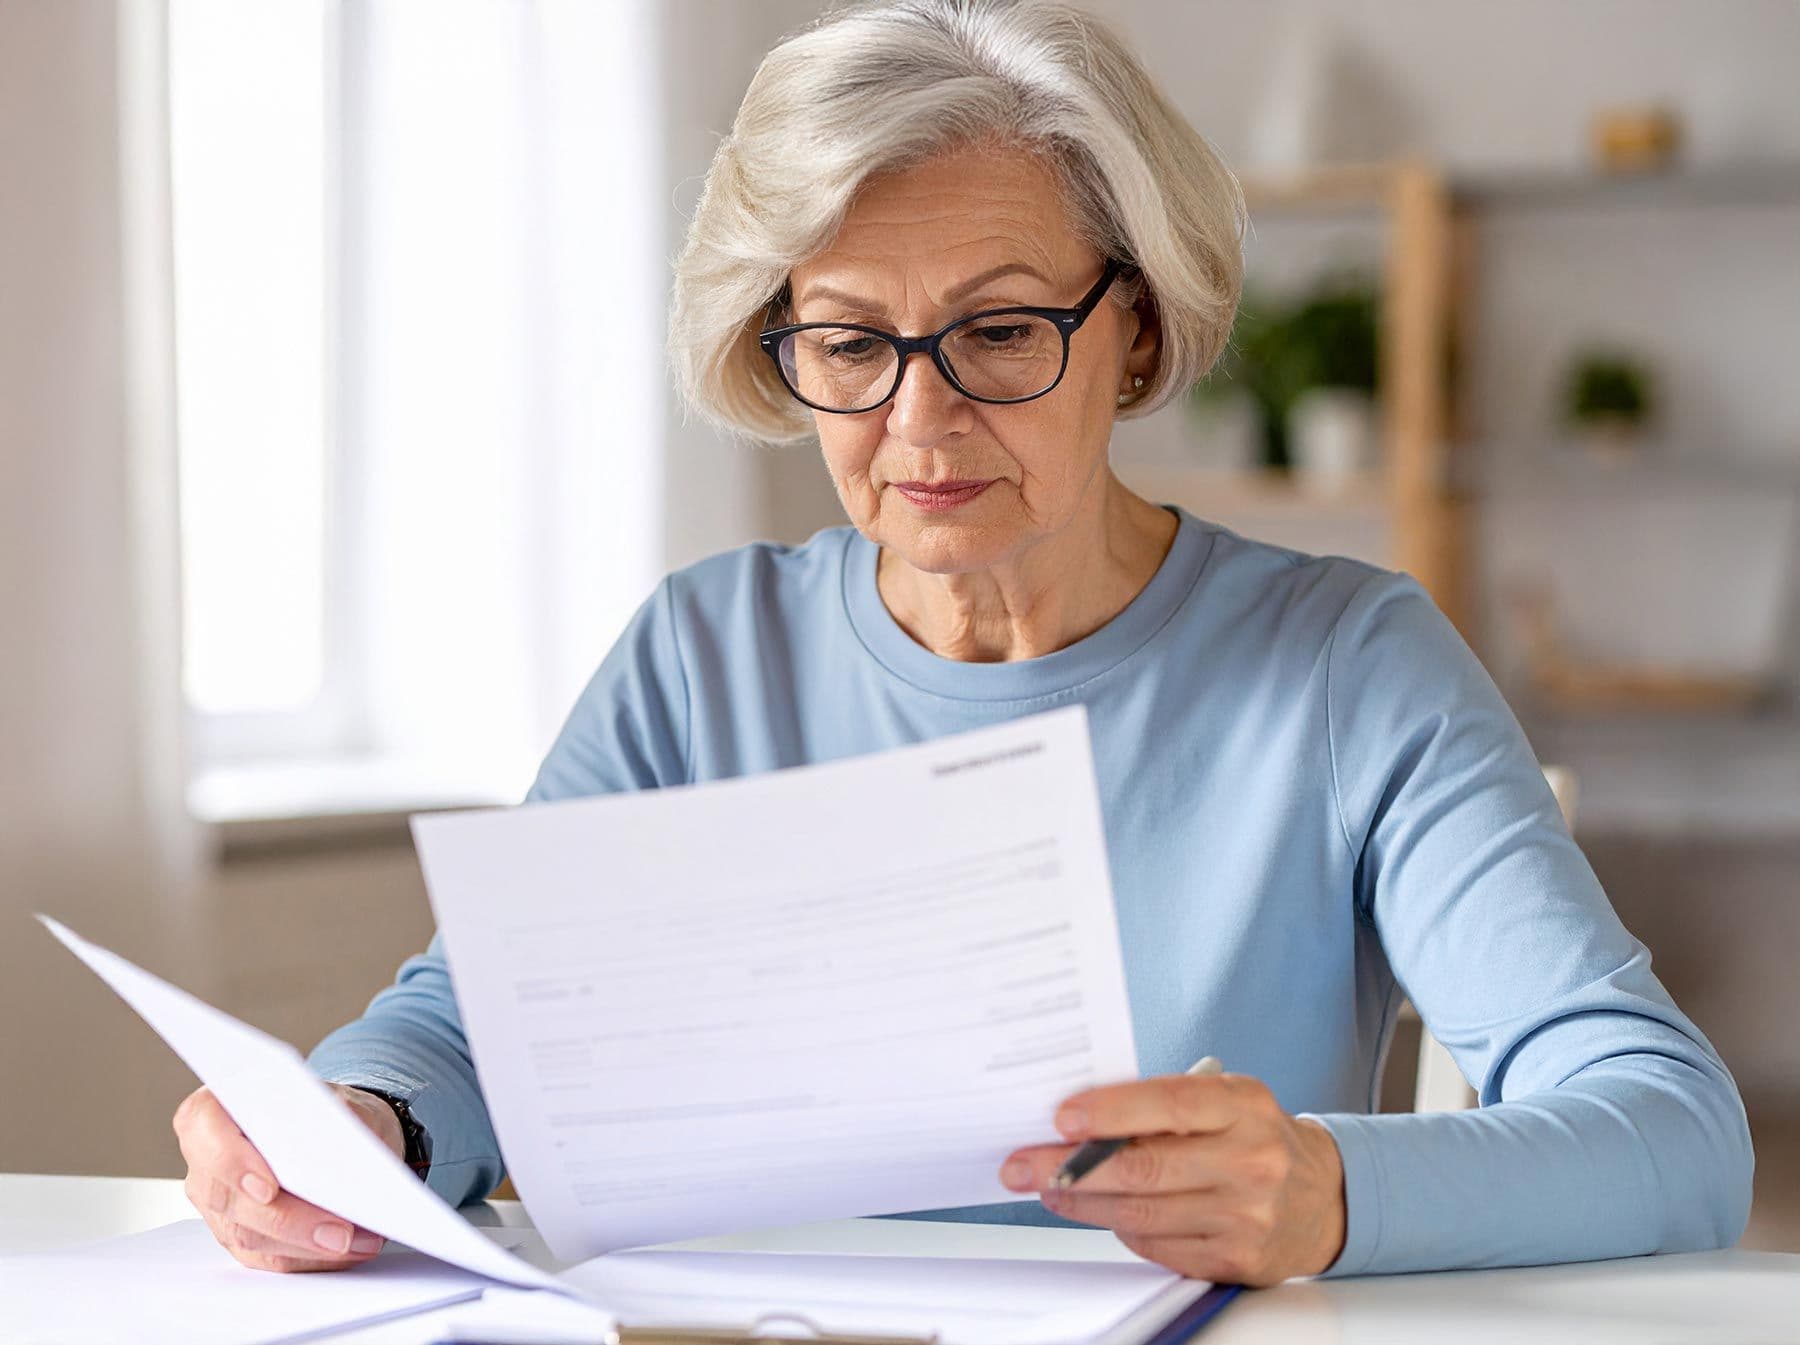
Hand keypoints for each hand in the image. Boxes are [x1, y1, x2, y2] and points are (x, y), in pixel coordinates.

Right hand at [173, 1083, 403, 1271]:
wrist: (343, 1135)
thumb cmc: (333, 1112)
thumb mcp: (344, 1102)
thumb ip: (337, 1118)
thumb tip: (342, 1151)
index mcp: (219, 1108)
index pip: (204, 1129)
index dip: (231, 1162)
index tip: (268, 1189)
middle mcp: (208, 1158)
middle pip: (229, 1198)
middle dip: (288, 1220)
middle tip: (338, 1232)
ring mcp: (220, 1202)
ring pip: (250, 1235)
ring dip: (308, 1244)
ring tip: (357, 1240)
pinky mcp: (241, 1235)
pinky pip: (269, 1258)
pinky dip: (311, 1257)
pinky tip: (348, 1250)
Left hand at [997, 1071, 1345, 1285]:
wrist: (1323, 1196)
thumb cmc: (1254, 1137)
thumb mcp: (1225, 1101)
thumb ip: (1164, 1105)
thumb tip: (1078, 1119)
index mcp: (1244, 1106)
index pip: (1169, 1104)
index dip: (1110, 1111)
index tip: (1060, 1117)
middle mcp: (1251, 1160)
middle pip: (1144, 1167)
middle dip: (1069, 1168)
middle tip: (1021, 1165)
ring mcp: (1246, 1215)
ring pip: (1142, 1213)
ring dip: (1082, 1202)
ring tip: (1045, 1188)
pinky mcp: (1236, 1259)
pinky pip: (1158, 1246)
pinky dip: (1120, 1229)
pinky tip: (1097, 1212)